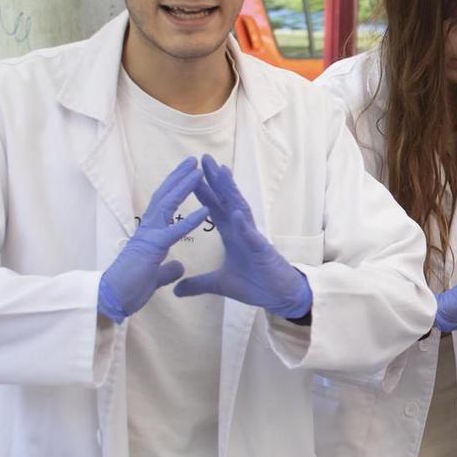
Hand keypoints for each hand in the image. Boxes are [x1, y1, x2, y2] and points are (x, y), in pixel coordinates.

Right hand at [98, 158, 207, 321]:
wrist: (111, 301)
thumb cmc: (129, 289)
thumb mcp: (155, 277)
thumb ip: (167, 269)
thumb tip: (179, 266)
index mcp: (150, 235)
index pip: (163, 206)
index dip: (175, 189)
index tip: (187, 176)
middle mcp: (148, 230)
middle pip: (164, 197)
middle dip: (179, 177)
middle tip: (194, 161)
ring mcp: (149, 236)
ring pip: (167, 204)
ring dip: (184, 186)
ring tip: (199, 171)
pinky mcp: (152, 249)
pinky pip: (174, 231)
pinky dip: (190, 220)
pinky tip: (206, 209)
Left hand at [174, 154, 312, 319]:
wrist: (279, 297)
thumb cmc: (255, 285)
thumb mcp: (220, 284)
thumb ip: (198, 283)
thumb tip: (176, 289)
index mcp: (232, 234)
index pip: (215, 207)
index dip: (204, 191)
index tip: (191, 174)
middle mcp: (242, 230)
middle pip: (227, 200)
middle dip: (216, 180)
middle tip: (204, 158)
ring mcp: (254, 238)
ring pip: (241, 209)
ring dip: (232, 191)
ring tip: (222, 172)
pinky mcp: (262, 252)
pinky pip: (252, 237)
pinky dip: (244, 225)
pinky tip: (237, 213)